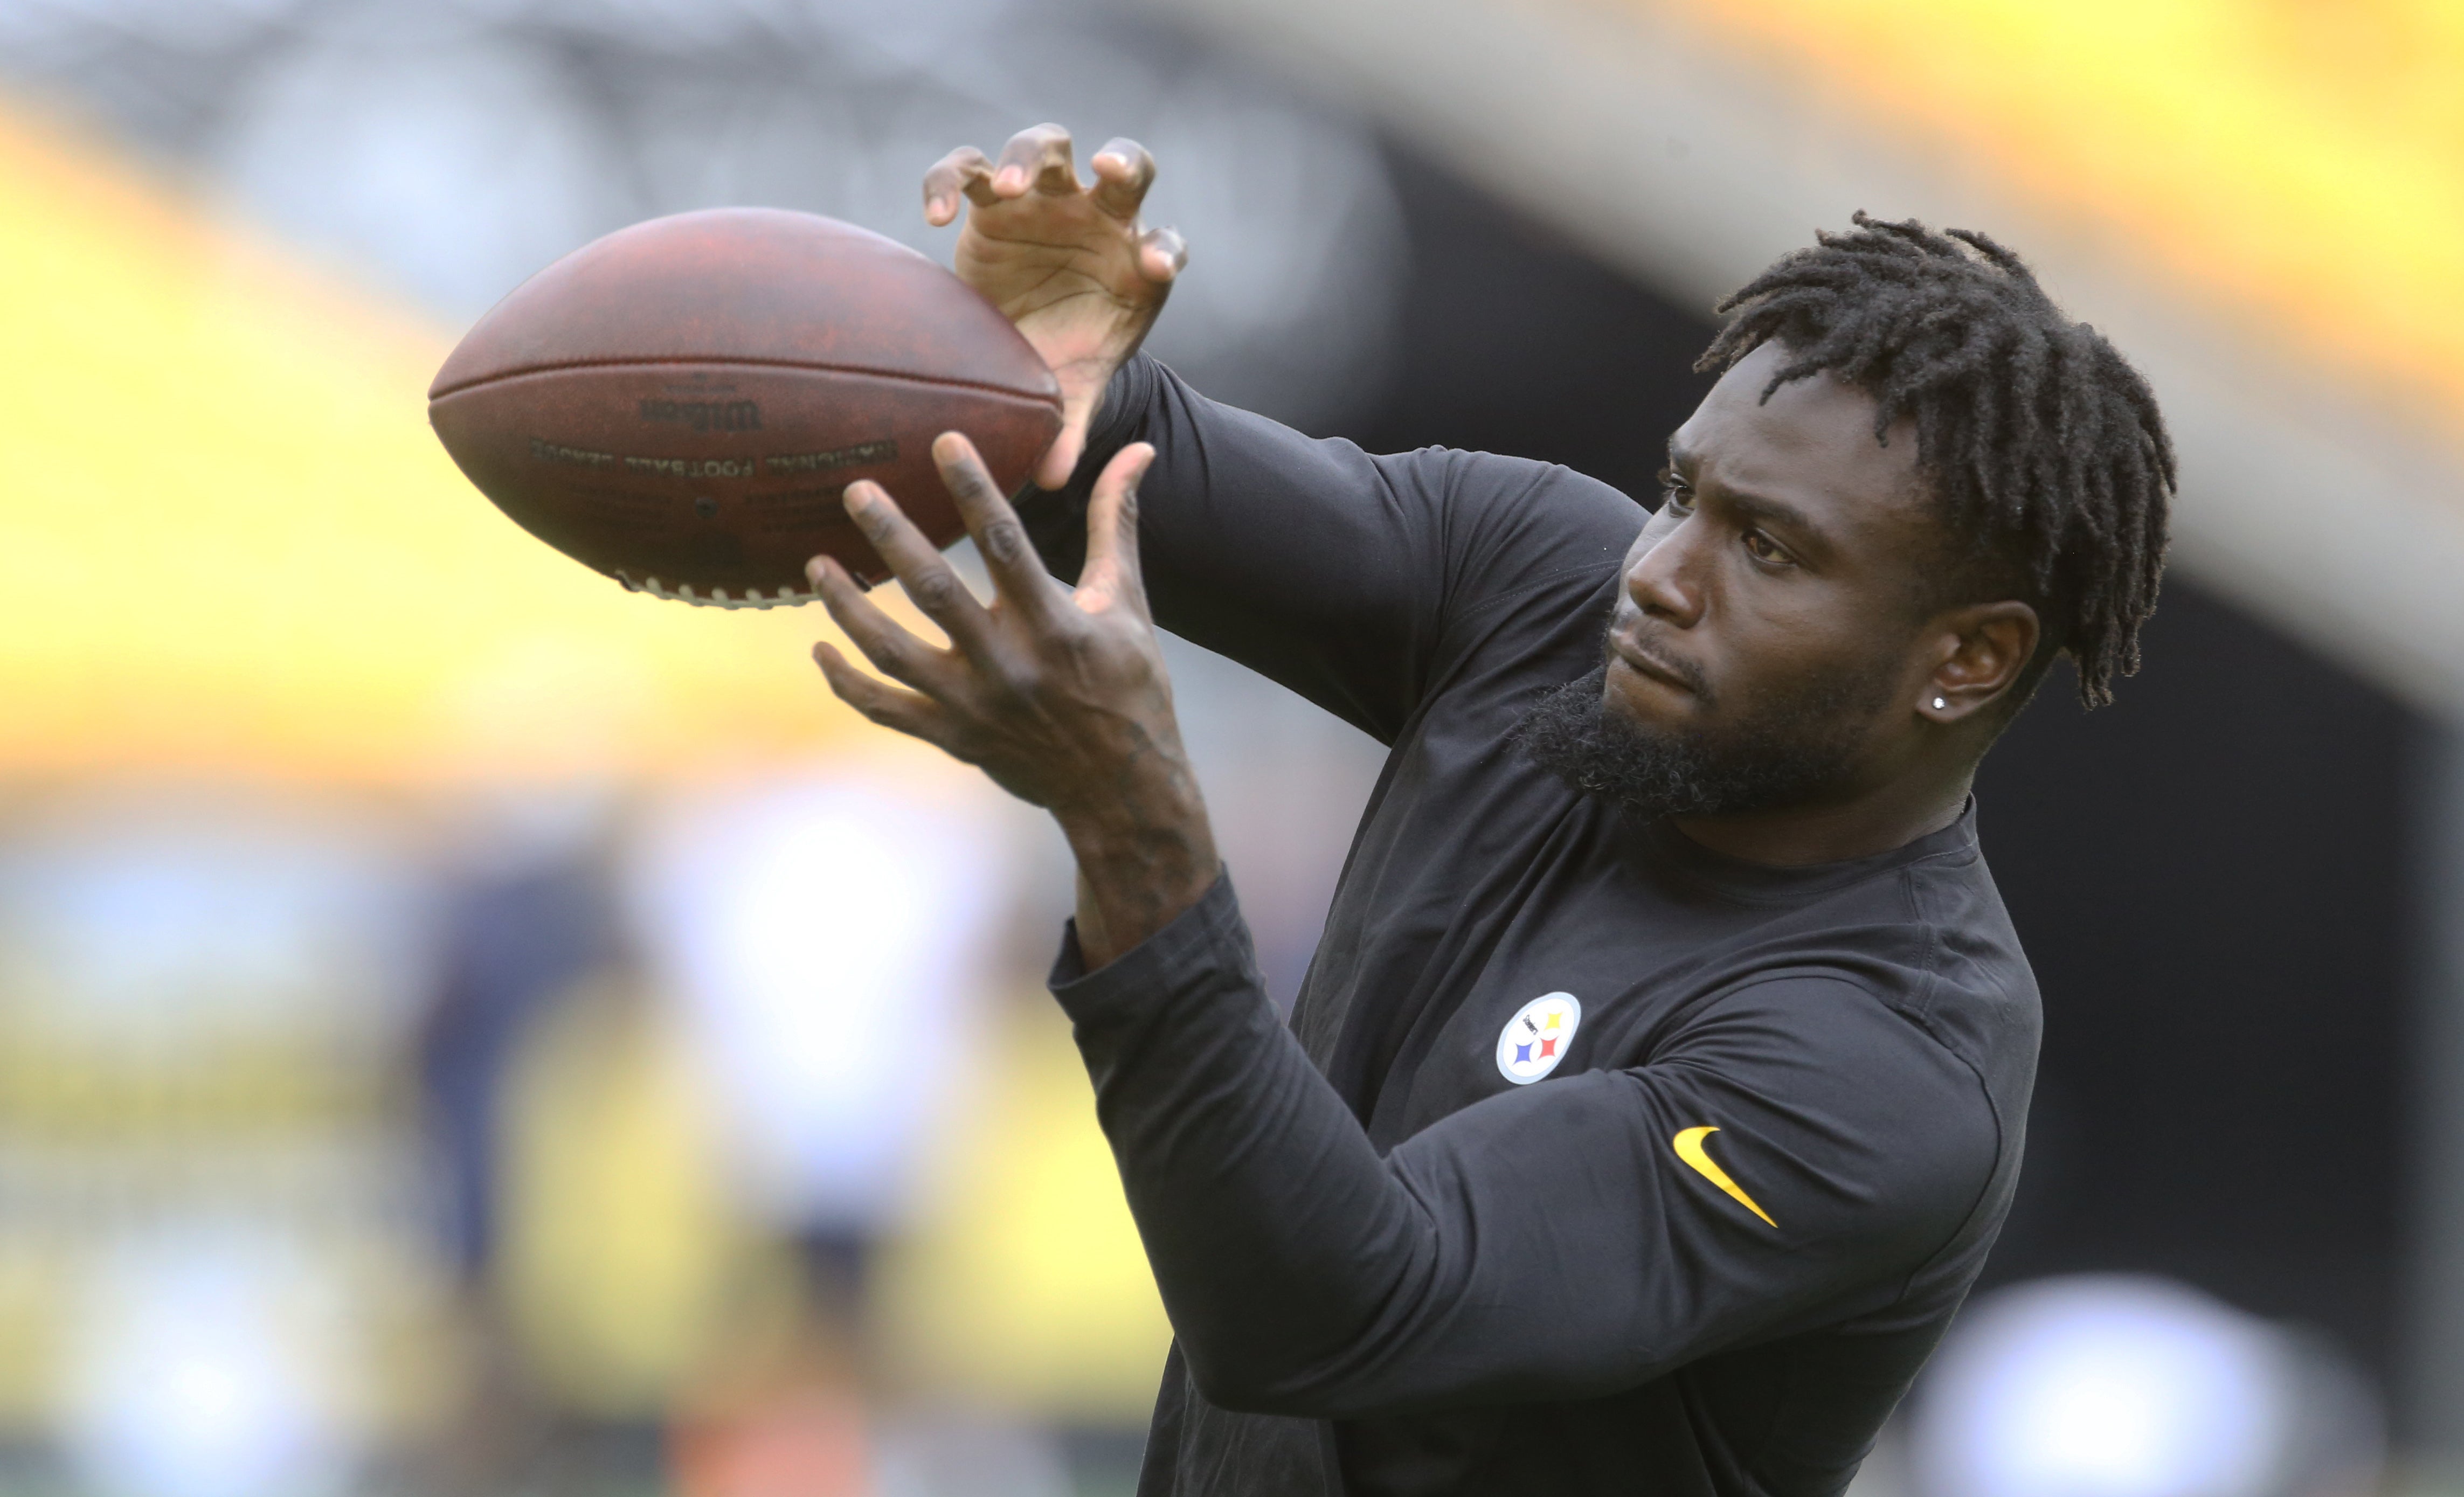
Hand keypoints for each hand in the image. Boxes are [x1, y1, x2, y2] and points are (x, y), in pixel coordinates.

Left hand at [808, 432, 1218, 965]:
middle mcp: (1010, 665)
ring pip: (894, 653)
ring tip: (815, 563)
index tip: (944, 441)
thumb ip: (1116, 524)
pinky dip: (847, 682)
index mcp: (1056, 626)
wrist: (1121, 789)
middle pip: (935, 593)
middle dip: (892, 538)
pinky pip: (886, 709)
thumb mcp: (1127, 602)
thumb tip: (1138, 451)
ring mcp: (975, 706)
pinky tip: (819, 649)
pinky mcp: (954, 737)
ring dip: (848, 609)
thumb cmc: (1128, 684)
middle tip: (855, 489)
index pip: (1007, 545)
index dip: (974, 490)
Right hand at [925, 124, 1186, 489]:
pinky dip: (950, 181)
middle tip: (1106, 169)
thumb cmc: (1059, 356)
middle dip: (1121, 162)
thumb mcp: (1067, 390)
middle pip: (1126, 168)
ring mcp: (1044, 201)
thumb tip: (1052, 479)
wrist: (1017, 335)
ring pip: (1048, 147)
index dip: (1162, 252)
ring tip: (1012, 187)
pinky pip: (967, 170)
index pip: (1164, 246)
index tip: (1152, 270)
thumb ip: (1066, 425)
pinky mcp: (989, 202)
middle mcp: (1097, 219)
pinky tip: (937, 218)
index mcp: (1133, 265)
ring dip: (1032, 157)